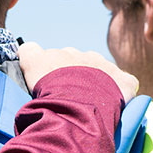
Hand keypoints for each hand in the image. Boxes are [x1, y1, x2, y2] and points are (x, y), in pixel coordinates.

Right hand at [18, 42, 137, 100]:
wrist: (78, 104)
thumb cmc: (50, 89)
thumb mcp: (30, 65)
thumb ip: (28, 52)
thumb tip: (27, 48)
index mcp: (59, 55)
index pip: (50, 55)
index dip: (48, 70)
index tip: (48, 84)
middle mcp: (82, 55)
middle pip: (76, 63)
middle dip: (73, 77)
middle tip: (68, 98)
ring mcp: (104, 66)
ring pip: (102, 70)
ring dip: (98, 83)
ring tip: (91, 103)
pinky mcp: (124, 81)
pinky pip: (126, 82)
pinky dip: (122, 91)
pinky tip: (116, 105)